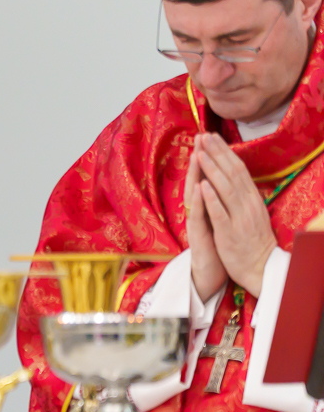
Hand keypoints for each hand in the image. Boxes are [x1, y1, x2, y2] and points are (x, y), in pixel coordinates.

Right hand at [185, 135, 226, 300]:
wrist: (210, 274)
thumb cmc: (216, 247)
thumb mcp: (217, 219)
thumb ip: (214, 200)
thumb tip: (217, 181)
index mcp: (205, 206)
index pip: (206, 177)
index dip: (208, 157)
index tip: (209, 136)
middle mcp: (198, 211)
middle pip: (197, 180)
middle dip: (199, 158)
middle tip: (200, 136)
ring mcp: (196, 223)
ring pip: (194, 195)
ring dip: (195, 174)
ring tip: (198, 154)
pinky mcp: (197, 236)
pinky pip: (198, 215)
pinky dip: (199, 200)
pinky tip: (199, 186)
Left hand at [195, 133, 277, 296]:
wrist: (261, 267)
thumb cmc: (252, 239)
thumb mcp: (251, 212)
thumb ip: (242, 194)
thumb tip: (233, 173)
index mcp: (252, 198)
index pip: (238, 169)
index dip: (224, 152)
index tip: (212, 136)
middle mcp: (248, 204)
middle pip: (232, 173)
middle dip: (216, 153)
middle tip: (204, 136)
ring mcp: (239, 218)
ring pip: (225, 189)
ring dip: (212, 170)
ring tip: (200, 153)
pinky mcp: (229, 233)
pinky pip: (220, 213)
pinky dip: (211, 198)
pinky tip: (202, 185)